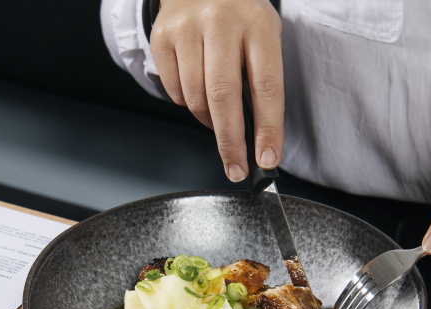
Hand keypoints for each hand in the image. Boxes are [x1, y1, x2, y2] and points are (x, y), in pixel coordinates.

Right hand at [150, 0, 283, 181]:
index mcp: (258, 25)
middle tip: (236, 167)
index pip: (267, 87)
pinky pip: (174, 91)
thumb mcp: (263, 39)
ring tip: (217, 115)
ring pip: (195, 98)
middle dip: (230, 142)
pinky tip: (196, 86)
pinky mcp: (162, 38)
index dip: (268, 129)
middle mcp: (221, 22)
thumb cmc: (240, 19)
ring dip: (208, 120)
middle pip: (223, 97)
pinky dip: (187, 102)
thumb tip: (259, 140)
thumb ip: (262, 82)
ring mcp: (188, 29)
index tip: (267, 159)